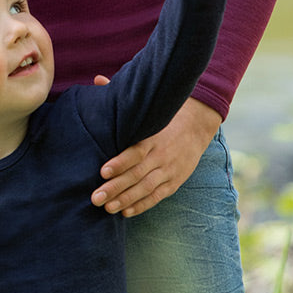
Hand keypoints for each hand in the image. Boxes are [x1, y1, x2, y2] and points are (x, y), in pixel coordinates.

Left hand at [91, 95, 221, 216]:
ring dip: (125, 199)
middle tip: (95, 197)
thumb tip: (97, 80)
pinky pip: (157, 196)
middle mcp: (161, 155)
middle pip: (137, 174)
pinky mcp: (174, 181)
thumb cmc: (161, 116)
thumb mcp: (145, 107)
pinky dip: (142, 204)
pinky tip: (126, 212)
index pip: (135, 151)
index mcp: (152, 137)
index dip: (119, 162)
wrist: (196, 125)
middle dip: (115, 187)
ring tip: (107, 208)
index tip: (103, 171)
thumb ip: (121, 96)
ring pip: (146, 188)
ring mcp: (169, 170)